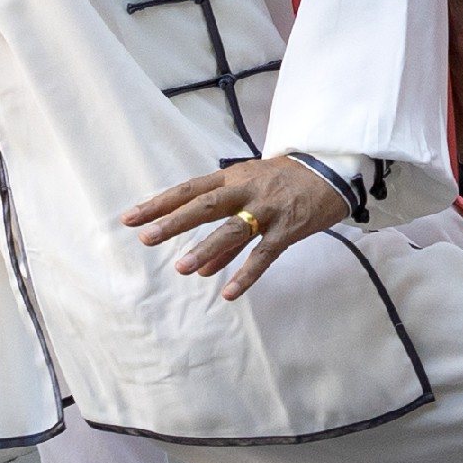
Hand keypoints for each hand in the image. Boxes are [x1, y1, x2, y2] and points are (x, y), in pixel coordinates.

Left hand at [123, 153, 349, 301]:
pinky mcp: (289, 228)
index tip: (131, 218)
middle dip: (174, 222)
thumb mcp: (251, 195)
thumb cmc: (284, 182)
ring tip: (183, 269)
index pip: (189, 190)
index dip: (160, 204)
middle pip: (205, 206)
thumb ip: (225, 235)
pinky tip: (229, 293)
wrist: (331, 170)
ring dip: (207, 249)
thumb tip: (201, 269)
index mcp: (233, 178)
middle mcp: (246, 190)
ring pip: (232, 229)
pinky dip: (247, 274)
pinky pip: (264, 254)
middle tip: (147, 238)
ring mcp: (268, 209)